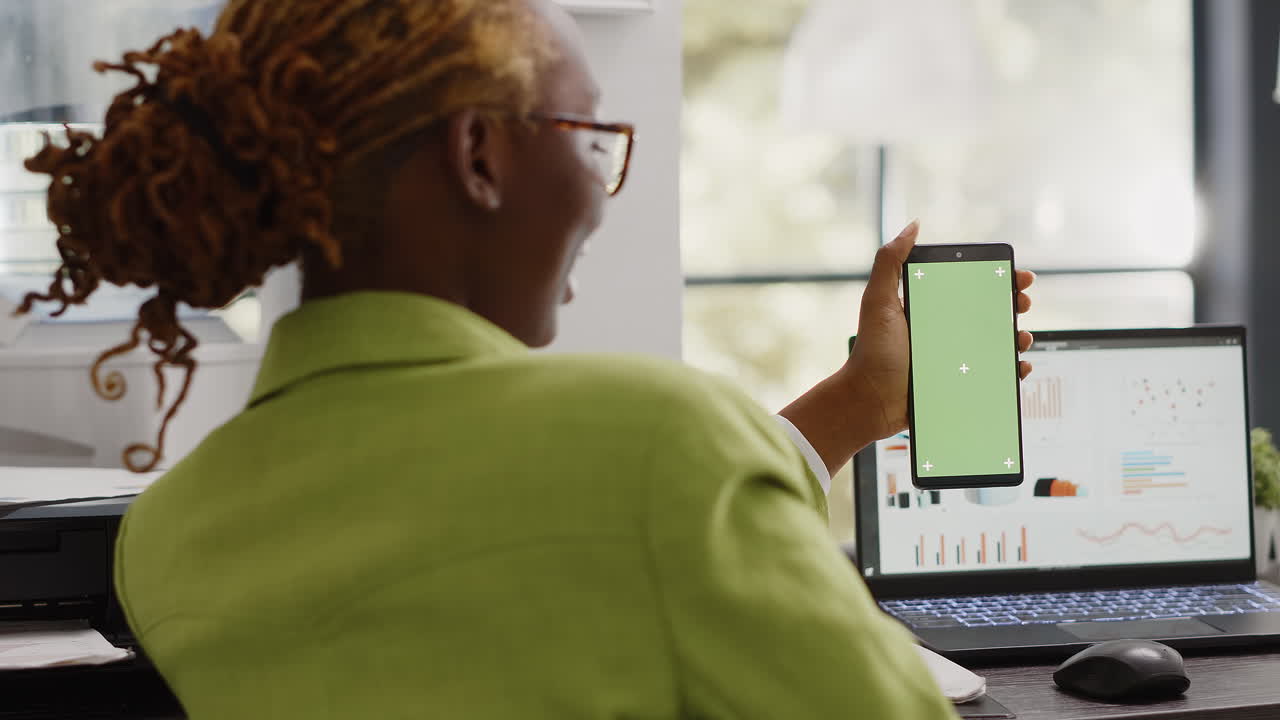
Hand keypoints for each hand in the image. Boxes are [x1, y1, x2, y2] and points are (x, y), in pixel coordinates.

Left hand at [838, 221, 1035, 441]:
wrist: (869, 401)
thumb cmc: (871, 352)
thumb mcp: (878, 301)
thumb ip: (890, 262)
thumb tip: (913, 226)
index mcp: (929, 308)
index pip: (969, 287)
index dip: (997, 279)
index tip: (1018, 276)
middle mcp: (944, 331)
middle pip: (989, 313)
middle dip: (1013, 305)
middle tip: (1023, 304)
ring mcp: (953, 358)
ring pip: (996, 343)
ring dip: (1017, 337)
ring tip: (1021, 338)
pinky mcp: (959, 383)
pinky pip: (993, 376)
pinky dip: (1011, 371)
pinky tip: (1018, 367)